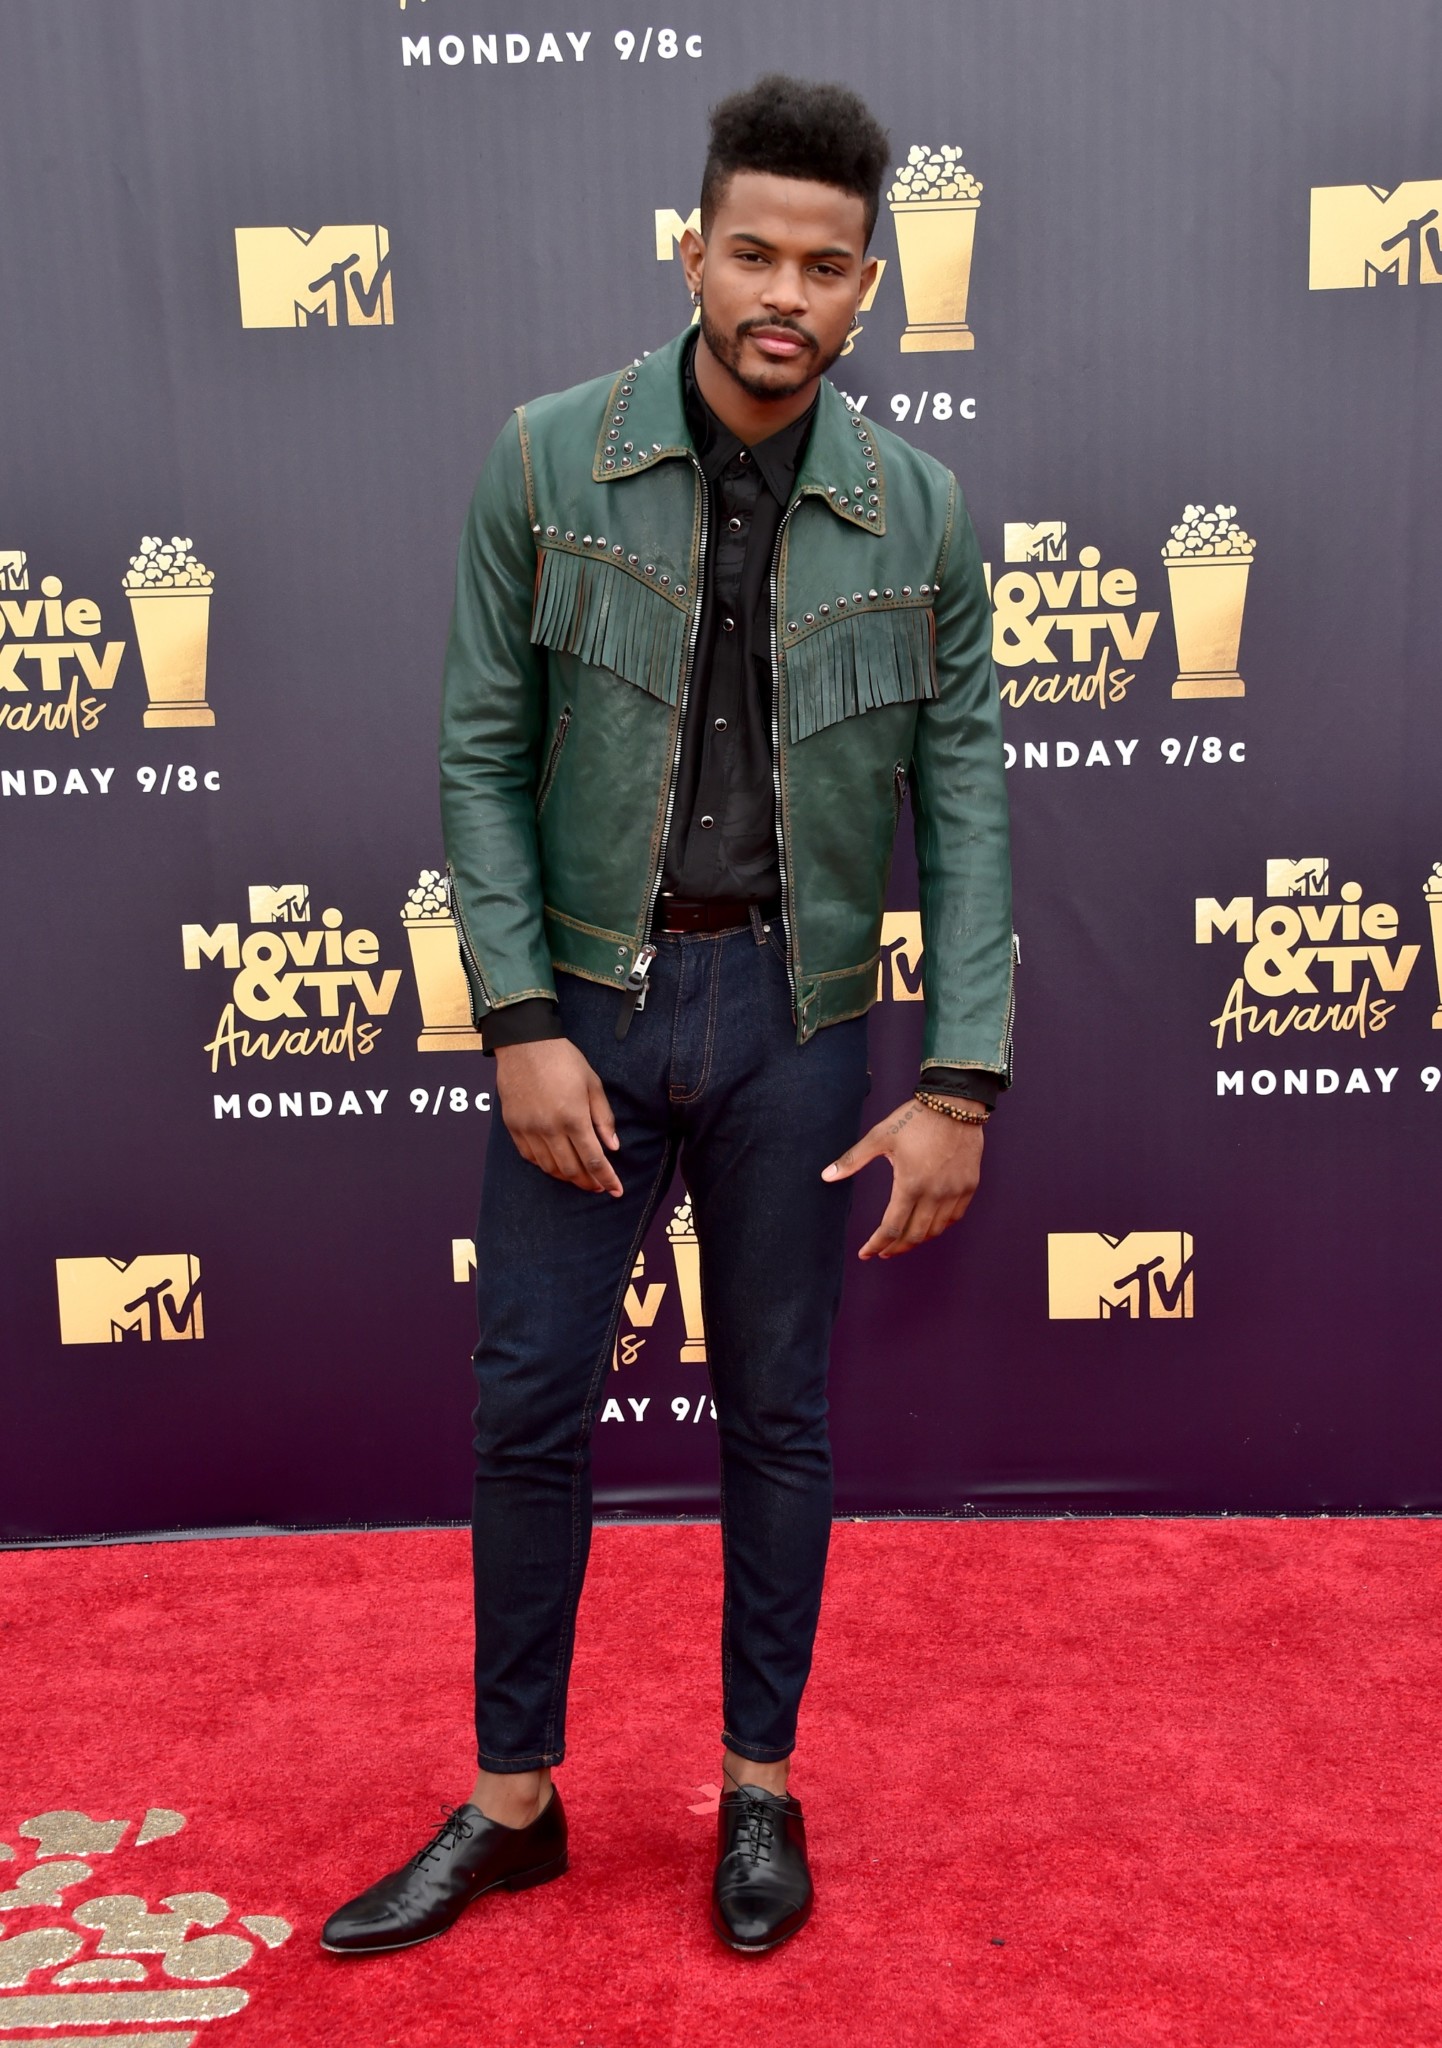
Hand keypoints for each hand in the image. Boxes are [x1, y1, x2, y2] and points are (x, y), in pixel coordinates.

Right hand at [494, 1039, 622, 1194]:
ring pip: (549, 1167)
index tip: (616, 1191)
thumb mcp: (593, 1084)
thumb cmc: (563, 1060)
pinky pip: (530, 1156)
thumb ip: (603, 1118)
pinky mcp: (513, 1127)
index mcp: (574, 1117)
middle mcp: (550, 1128)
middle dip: (588, 1183)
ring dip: (567, 1177)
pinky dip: (545, 1165)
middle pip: (571, 1169)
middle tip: (599, 1186)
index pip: (594, 1159)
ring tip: (580, 1178)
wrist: (524, 1044)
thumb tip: (612, 1147)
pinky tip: (555, 1164)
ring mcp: (529, 1129)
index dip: (607, 1179)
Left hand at [822, 1098, 983, 1258]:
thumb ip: (853, 1160)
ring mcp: (955, 1192)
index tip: (866, 1253)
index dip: (876, 1245)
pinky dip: (939, 1227)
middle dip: (895, 1248)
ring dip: (916, 1240)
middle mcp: (935, 1194)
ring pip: (935, 1230)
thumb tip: (826, 1176)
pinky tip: (928, 1225)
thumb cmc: (915, 1119)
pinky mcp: (969, 1186)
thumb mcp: (880, 1136)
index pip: (890, 1228)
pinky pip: (953, 1217)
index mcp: (910, 1184)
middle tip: (883, 1251)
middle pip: (914, 1236)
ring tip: (902, 1240)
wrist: (955, 1104)